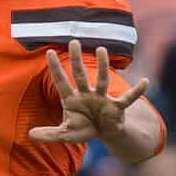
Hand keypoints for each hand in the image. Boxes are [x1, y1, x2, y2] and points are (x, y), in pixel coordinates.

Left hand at [29, 39, 148, 143]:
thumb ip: (49, 134)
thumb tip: (30, 135)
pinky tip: (145, 82)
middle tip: (72, 41)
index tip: (48, 52)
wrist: (104, 133)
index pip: (61, 81)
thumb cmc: (83, 128)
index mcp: (72, 99)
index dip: (55, 68)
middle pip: (80, 75)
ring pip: (102, 80)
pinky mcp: (116, 107)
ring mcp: (102, 99)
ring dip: (103, 66)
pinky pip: (128, 98)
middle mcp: (86, 94)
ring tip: (101, 49)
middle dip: (76, 59)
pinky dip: (137, 91)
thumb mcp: (65, 134)